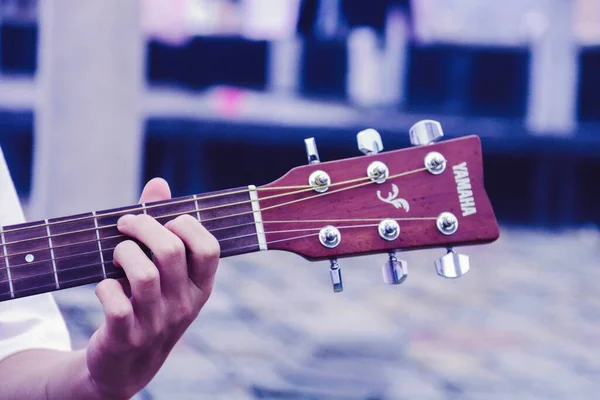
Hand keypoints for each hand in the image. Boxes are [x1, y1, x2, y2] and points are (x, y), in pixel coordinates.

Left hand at [85, 178, 219, 398]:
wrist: (126, 366)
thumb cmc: (148, 304)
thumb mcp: (165, 273)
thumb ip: (163, 226)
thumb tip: (159, 183)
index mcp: (201, 286)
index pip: (209, 248)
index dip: (186, 225)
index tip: (164, 221)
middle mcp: (184, 305)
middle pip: (170, 251)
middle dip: (142, 226)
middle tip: (126, 225)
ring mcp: (157, 323)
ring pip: (143, 273)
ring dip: (122, 254)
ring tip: (116, 256)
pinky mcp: (126, 336)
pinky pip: (115, 302)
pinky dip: (104, 287)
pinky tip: (105, 287)